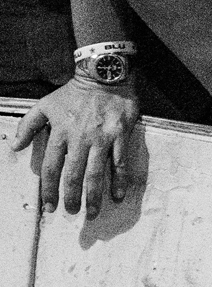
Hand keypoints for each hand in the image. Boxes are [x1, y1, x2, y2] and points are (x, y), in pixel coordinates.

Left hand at [12, 76, 145, 215]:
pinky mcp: (121, 134)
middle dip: (71, 197)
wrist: (105, 74)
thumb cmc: (75, 91)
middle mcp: (80, 138)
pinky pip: (120, 161)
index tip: (49, 206)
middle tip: (71, 212)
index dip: (48, 190)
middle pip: (73, 175)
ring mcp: (102, 137)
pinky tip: (118, 194)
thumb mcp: (45, 104)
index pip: (51, 168)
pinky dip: (119, 180)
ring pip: (96, 172)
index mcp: (60, 133)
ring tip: (92, 212)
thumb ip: (28, 125)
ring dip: (93, 195)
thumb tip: (16, 146)